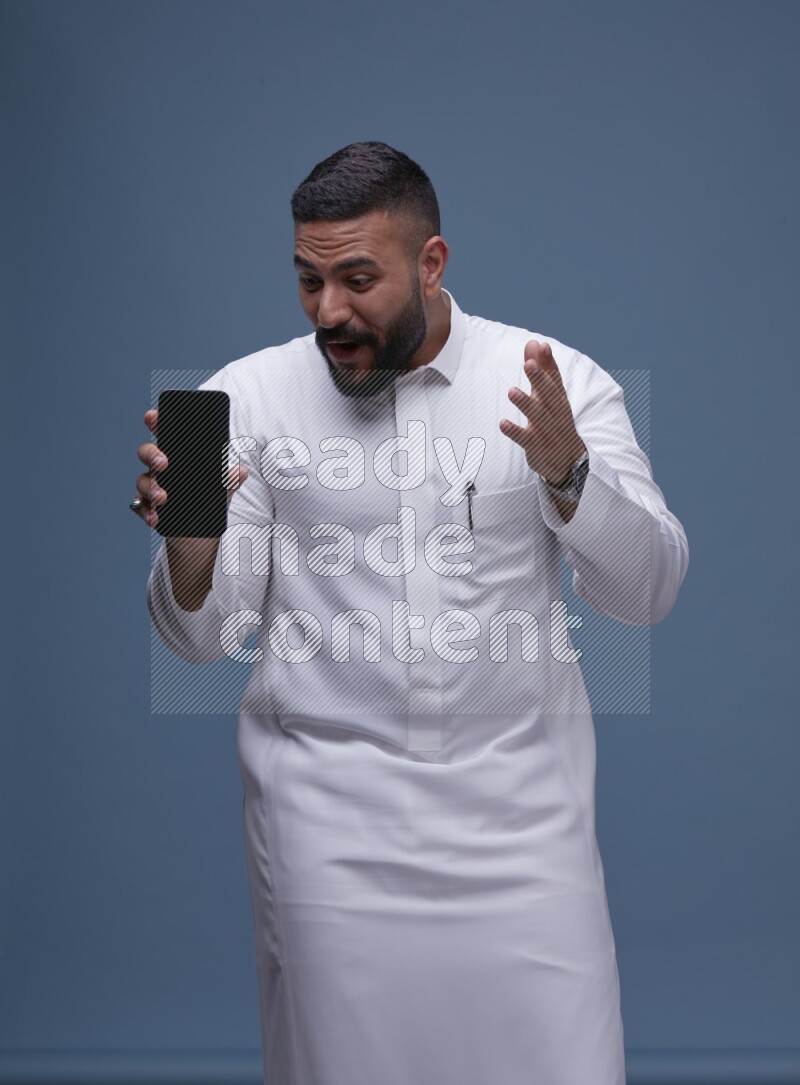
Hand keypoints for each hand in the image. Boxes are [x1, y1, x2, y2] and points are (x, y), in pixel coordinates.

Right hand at [132, 408, 247, 529]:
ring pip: (142, 480)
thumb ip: (230, 480)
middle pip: (147, 453)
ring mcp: (151, 487)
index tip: (152, 416)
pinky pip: (141, 506)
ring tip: (163, 498)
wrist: (198, 534)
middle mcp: (161, 468)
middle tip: (163, 463)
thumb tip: (242, 471)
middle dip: (152, 455)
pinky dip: (147, 512)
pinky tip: (155, 517)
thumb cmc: (206, 503)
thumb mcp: (221, 490)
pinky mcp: (147, 506)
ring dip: (151, 488)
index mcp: (177, 457)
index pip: (164, 434)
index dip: (155, 422)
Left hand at [499, 340, 584, 483]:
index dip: (549, 362)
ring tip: (511, 391)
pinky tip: (503, 423)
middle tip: (529, 364)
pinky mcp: (537, 447)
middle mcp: (555, 413)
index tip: (542, 346)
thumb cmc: (556, 420)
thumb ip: (542, 369)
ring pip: (538, 416)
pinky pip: (526, 440)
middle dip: (540, 379)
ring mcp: (547, 431)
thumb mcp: (550, 395)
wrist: (568, 461)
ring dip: (526, 404)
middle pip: (549, 395)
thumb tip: (535, 342)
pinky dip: (515, 432)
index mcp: (559, 399)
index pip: (555, 378)